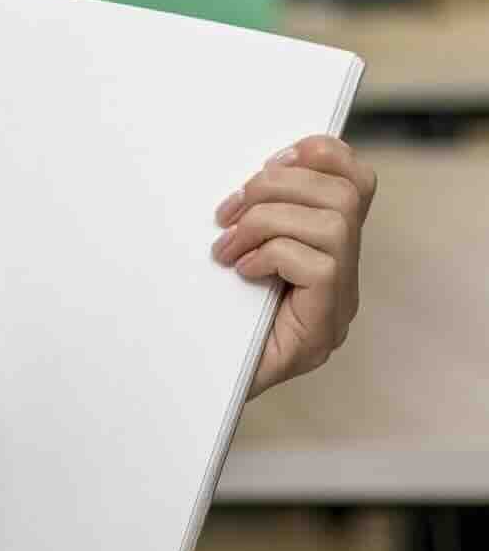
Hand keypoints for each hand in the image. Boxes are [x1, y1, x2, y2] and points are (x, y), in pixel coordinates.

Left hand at [212, 134, 375, 397]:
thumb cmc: (206, 325)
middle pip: (346, 194)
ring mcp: (339, 304)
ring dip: (269, 220)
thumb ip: (246, 222)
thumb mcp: (224, 262)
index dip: (321, 155)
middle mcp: (344, 276)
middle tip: (228, 211)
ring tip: (226, 245)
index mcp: (326, 251)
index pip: (354, 182)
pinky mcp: (323, 329)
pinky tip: (241, 272)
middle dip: (279, 186)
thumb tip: (238, 182)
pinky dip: (274, 254)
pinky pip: (321, 264)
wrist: (196, 395)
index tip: (269, 159)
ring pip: (334, 223)